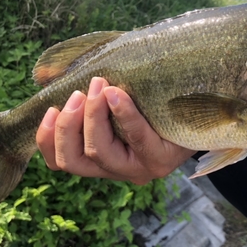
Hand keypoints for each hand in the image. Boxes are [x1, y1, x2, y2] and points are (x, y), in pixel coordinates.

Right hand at [36, 77, 195, 184]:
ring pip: (99, 153)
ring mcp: (139, 169)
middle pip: (75, 161)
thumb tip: (43, 75)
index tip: (50, 108)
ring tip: (100, 87)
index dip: (47, 139)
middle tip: (79, 92)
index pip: (62, 162)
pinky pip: (136, 138)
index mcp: (102, 160)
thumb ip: (86, 91)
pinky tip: (118, 94)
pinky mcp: (161, 161)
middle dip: (70, 125)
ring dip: (93, 116)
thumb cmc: (151, 101)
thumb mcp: (117, 97)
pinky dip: (124, 114)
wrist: (203, 111)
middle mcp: (118, 170)